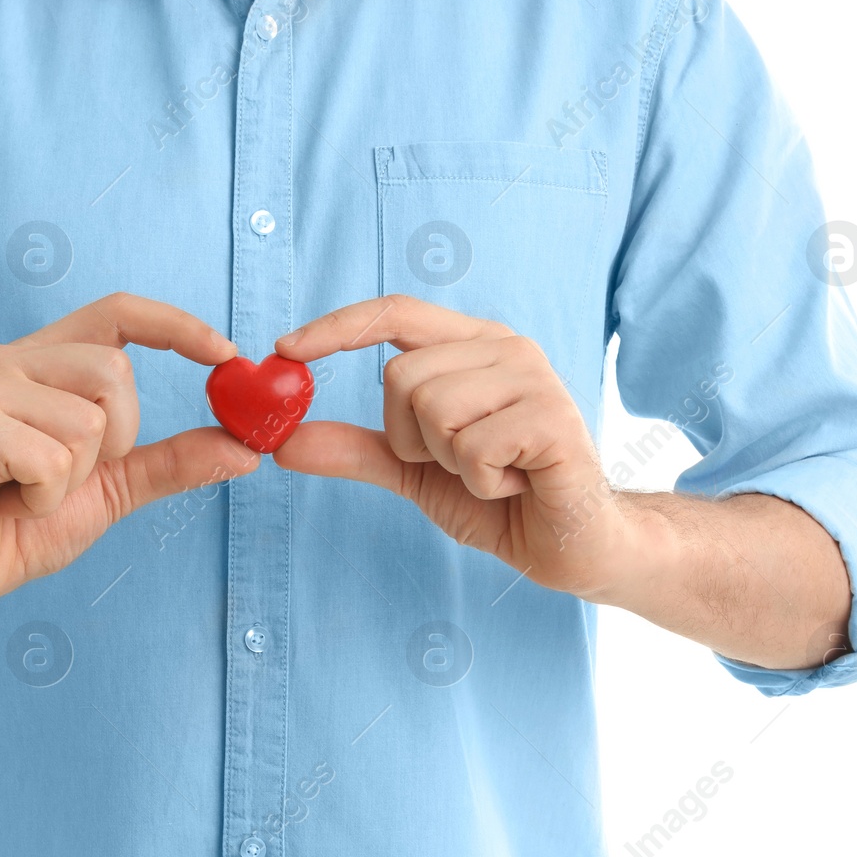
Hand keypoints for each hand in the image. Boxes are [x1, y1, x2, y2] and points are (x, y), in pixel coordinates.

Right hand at [0, 293, 258, 624]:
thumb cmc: (18, 523)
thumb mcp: (111, 488)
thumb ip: (171, 461)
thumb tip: (246, 449)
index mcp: (43, 361)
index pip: (118, 312)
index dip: (176, 325)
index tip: (227, 353)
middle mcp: (10, 359)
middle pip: (115, 371)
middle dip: (116, 440)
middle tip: (67, 476)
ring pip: (89, 418)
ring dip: (75, 476)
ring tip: (30, 491)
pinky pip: (53, 456)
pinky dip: (46, 496)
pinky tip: (10, 502)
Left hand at [273, 295, 639, 599]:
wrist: (573, 544)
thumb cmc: (501, 499)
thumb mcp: (414, 473)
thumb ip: (355, 450)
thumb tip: (283, 442)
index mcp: (472, 346)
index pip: (394, 312)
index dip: (337, 326)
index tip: (284, 348)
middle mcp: (505, 348)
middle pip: (400, 378)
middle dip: (411, 440)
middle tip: (459, 463)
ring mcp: (533, 378)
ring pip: (432, 410)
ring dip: (449, 463)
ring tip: (494, 473)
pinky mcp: (553, 417)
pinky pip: (471, 447)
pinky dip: (482, 483)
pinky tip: (516, 484)